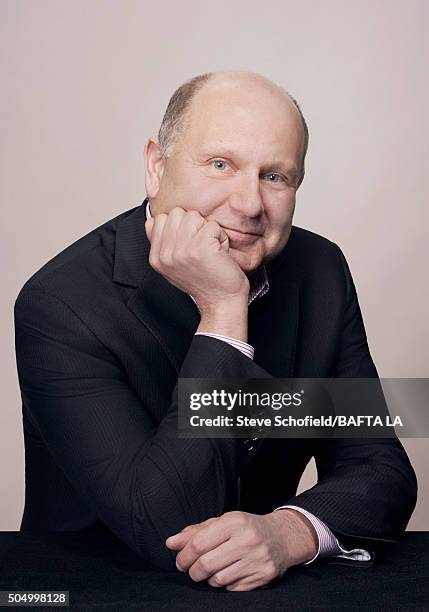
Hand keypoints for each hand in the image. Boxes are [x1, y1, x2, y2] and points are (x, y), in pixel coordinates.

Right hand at [145, 207, 249, 313]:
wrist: (221, 302)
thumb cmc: (205, 283)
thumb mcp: (174, 265)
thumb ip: (162, 243)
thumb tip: (154, 220)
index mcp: (156, 258)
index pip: (158, 219)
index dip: (179, 226)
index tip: (189, 246)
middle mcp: (165, 255)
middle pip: (176, 213)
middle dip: (194, 225)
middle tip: (202, 248)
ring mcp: (181, 251)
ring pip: (193, 216)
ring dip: (207, 230)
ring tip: (211, 250)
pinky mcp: (200, 248)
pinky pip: (212, 225)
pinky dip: (221, 237)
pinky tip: (220, 254)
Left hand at [165, 510, 317, 590]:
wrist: (281, 537)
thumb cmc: (246, 528)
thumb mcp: (222, 522)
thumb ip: (195, 531)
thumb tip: (171, 543)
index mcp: (234, 521)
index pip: (199, 543)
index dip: (183, 556)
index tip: (180, 560)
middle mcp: (247, 540)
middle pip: (206, 564)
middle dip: (192, 571)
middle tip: (191, 569)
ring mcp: (257, 559)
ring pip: (218, 580)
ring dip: (208, 578)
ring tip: (210, 570)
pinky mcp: (263, 576)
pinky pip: (232, 588)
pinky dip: (225, 584)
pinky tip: (228, 573)